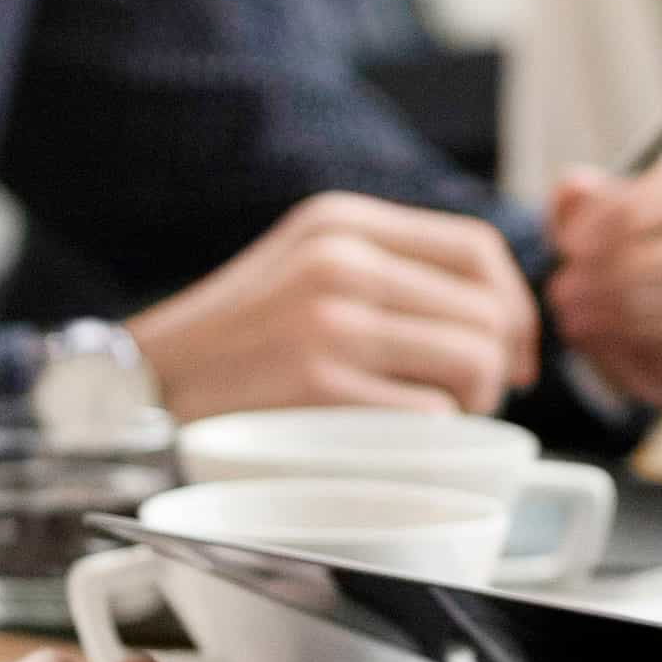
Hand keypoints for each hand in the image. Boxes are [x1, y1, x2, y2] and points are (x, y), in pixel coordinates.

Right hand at [124, 190, 539, 416]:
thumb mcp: (307, 267)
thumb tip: (501, 314)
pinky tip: (390, 439)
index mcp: (341, 222)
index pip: (478, 249)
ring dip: (471, 404)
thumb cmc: (239, 342)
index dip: (517, 306)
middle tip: (467, 399)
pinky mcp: (320, 387)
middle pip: (487, 313)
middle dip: (498, 368)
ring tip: (431, 417)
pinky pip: (432, 418)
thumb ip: (389, 269)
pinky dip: (430, 439)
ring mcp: (330, 323)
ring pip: (474, 363)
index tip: (517, 351)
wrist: (144, 388)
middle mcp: (340, 261)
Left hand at [544, 135, 661, 408]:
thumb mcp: (596, 219)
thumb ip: (582, 202)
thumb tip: (578, 190)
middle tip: (569, 293)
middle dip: (632, 275)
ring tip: (583, 324)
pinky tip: (620, 353)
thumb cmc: (630, 251)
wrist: (648, 321)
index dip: (630, 212)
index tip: (571, 245)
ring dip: (643, 322)